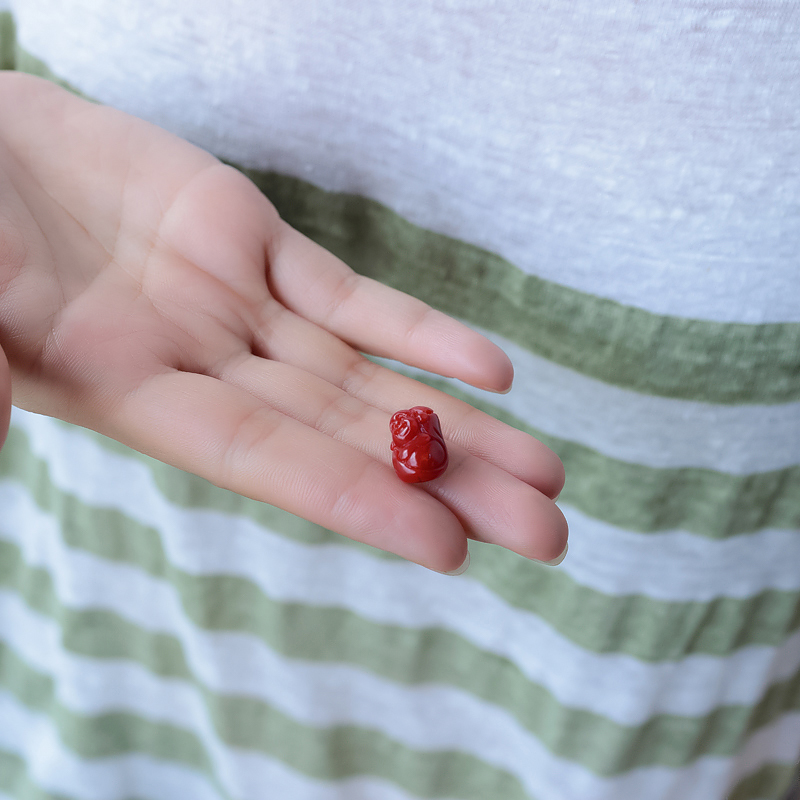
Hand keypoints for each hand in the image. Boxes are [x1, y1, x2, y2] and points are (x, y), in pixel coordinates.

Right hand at [0, 73, 565, 572]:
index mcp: (135, 392)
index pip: (269, 461)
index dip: (359, 499)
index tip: (450, 545)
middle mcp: (203, 365)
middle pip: (347, 435)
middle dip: (449, 481)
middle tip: (546, 533)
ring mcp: (238, 306)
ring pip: (367, 376)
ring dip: (457, 422)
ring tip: (542, 473)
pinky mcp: (256, 244)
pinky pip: (350, 295)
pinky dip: (416, 331)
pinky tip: (488, 371)